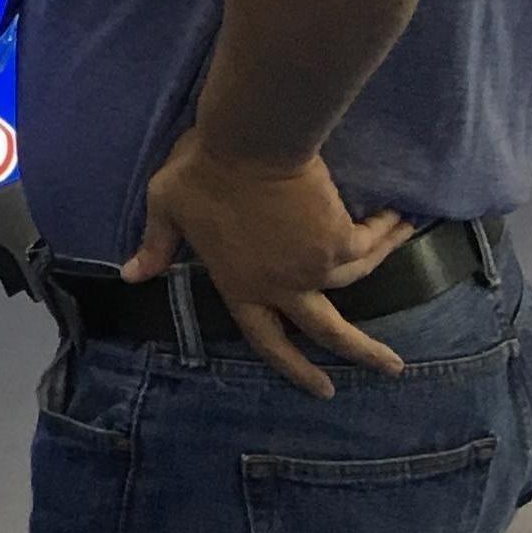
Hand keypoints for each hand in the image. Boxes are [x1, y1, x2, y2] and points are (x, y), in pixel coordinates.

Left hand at [127, 127, 412, 396]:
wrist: (247, 144)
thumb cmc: (200, 172)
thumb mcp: (166, 209)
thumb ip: (155, 247)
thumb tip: (130, 276)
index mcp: (238, 286)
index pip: (265, 340)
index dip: (293, 367)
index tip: (322, 388)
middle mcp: (280, 286)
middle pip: (328, 332)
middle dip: (363, 353)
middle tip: (393, 369)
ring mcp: (312, 267)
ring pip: (358, 281)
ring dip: (383, 260)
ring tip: (400, 244)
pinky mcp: (338, 240)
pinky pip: (370, 243)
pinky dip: (387, 232)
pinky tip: (400, 219)